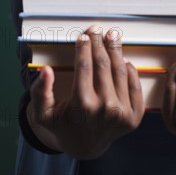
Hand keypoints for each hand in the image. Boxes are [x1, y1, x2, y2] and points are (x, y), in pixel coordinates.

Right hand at [27, 26, 143, 158]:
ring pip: (120, 71)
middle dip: (99, 43)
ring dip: (116, 50)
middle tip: (97, 29)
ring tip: (111, 35)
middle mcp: (105, 110)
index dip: (84, 48)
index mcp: (82, 106)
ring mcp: (122, 113)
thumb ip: (40, 92)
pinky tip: (122, 57)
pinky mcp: (135, 115)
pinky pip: (134, 83)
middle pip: (103, 65)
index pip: (84, 67)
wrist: (85, 145)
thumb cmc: (63, 124)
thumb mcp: (43, 113)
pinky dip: (129, 68)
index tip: (83, 35)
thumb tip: (45, 71)